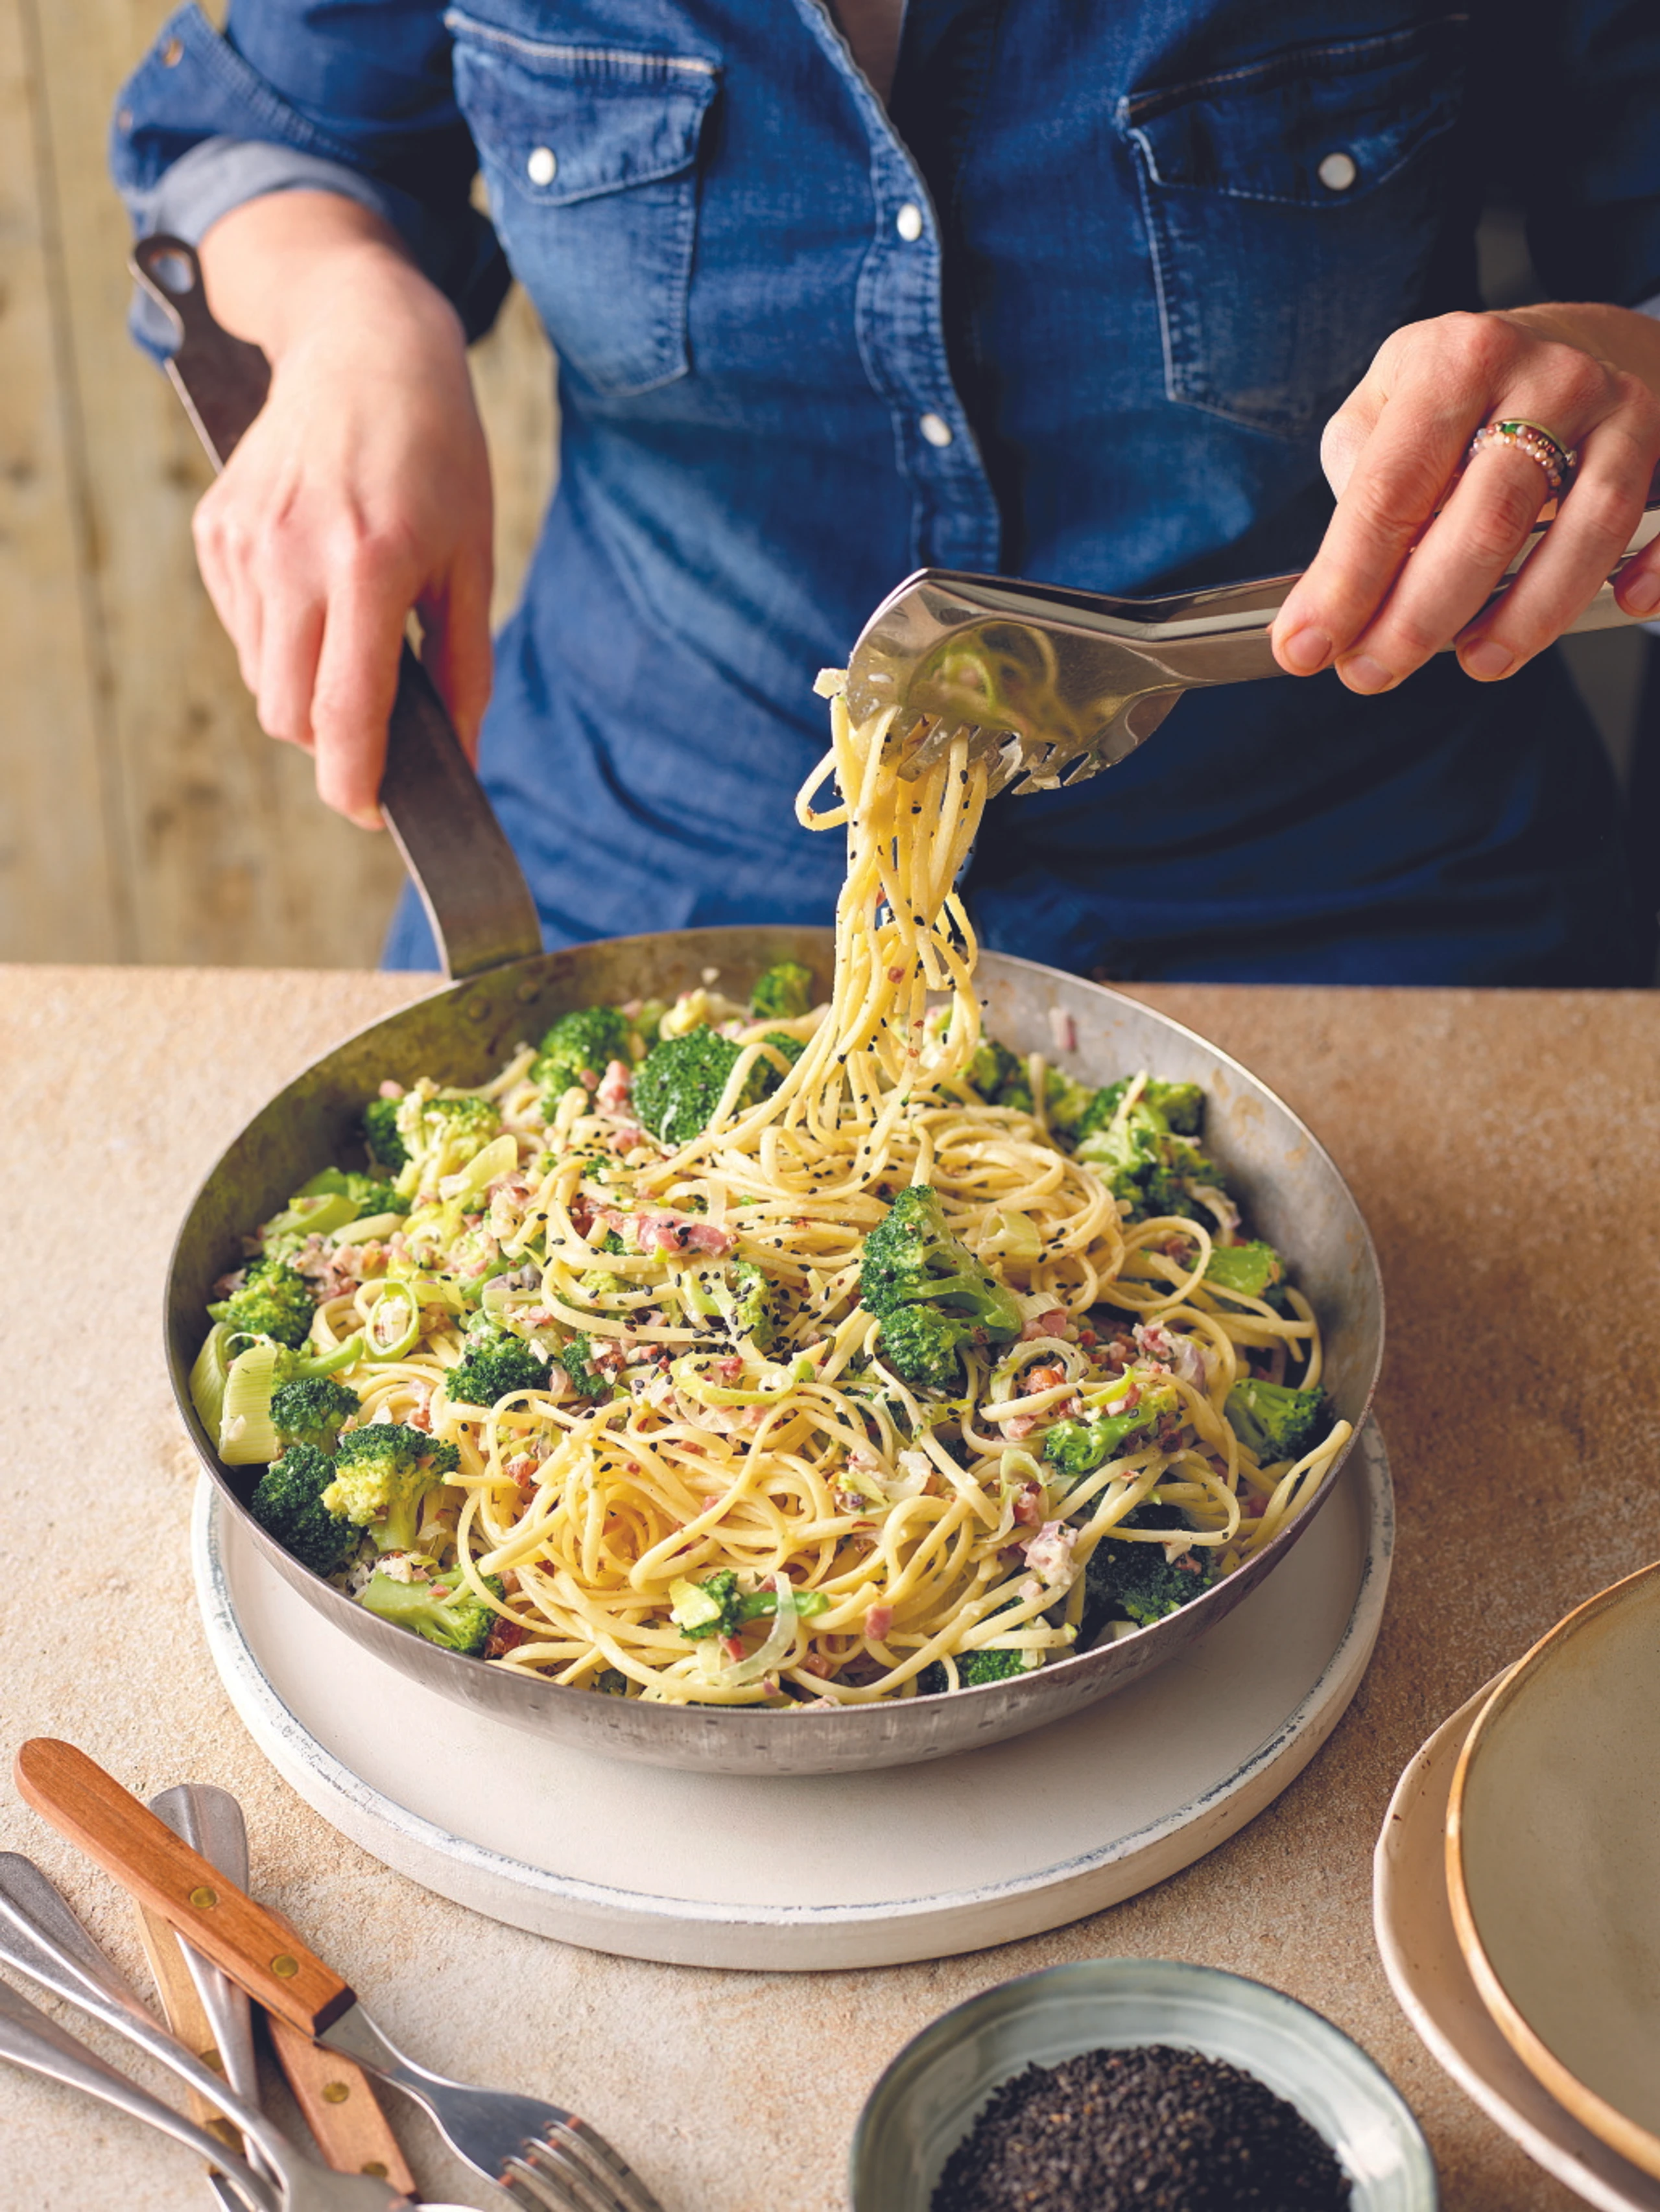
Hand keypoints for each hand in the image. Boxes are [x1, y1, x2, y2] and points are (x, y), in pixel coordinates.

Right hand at [192, 194, 492, 826]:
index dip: (353, 782)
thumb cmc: (438, 456)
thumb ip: (464, 666)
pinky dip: (280, 641)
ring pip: (262, 678)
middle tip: (376, 727)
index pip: (340, 712)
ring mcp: (243, 543)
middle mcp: (291, 556)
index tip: (370, 813)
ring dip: (305, 687)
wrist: (365, 348)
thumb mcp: (473, 560)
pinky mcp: (216, 532)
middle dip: (330, 743)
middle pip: (288, 714)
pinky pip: (244, 630)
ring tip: (354, 632)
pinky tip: (318, 591)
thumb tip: (459, 753)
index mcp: (365, 566)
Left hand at [1270, 304, 1659, 692]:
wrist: (1577, 340)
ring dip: (1527, 614)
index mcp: (1456, 358)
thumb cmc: (1465, 397)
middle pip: (1482, 518)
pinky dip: (1651, 568)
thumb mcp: (1389, 406)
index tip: (1305, 648)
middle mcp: (1543, 374)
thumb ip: (1360, 483)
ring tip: (1476, 663)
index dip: (1344, 581)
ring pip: (1584, 526)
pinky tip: (1623, 604)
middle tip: (1372, 673)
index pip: (1391, 490)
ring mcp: (1616, 407)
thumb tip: (1341, 589)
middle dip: (1419, 616)